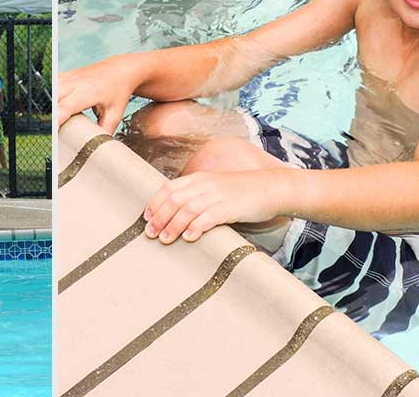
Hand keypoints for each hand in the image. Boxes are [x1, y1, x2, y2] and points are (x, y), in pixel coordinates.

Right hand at [52, 59, 139, 128]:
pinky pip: (50, 84)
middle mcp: (75, 83)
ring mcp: (68, 77)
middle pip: (52, 98)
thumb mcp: (116, 113)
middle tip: (48, 131)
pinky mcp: (64, 75)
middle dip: (47, 114)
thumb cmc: (118, 91)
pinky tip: (47, 106)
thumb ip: (105, 130)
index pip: (66, 107)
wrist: (121, 69)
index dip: (56, 120)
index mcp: (89, 92)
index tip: (50, 133)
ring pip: (48, 90)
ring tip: (46, 120)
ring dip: (45, 104)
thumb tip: (96, 146)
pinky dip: (46, 95)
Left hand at [144, 171, 278, 243]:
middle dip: (159, 218)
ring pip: (187, 209)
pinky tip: (189, 237)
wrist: (271, 187)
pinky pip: (208, 217)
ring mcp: (217, 195)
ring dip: (173, 226)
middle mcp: (205, 184)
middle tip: (150, 234)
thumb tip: (176, 212)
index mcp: (199, 178)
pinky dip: (196, 227)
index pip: (168, 188)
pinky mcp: (230, 207)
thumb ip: (197, 195)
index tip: (146, 218)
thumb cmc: (242, 191)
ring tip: (164, 239)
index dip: (154, 204)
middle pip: (174, 200)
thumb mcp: (215, 187)